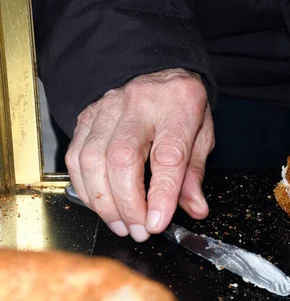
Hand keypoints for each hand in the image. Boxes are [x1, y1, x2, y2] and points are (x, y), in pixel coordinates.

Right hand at [66, 68, 214, 241]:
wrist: (158, 70)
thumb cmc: (181, 105)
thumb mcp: (202, 135)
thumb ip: (195, 173)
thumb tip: (194, 208)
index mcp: (177, 109)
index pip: (168, 156)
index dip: (161, 194)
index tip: (158, 222)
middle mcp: (140, 106)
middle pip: (122, 159)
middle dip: (127, 204)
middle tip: (140, 230)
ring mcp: (108, 110)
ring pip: (93, 159)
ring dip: (104, 201)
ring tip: (122, 225)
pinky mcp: (87, 117)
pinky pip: (76, 157)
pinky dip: (85, 188)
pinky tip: (100, 204)